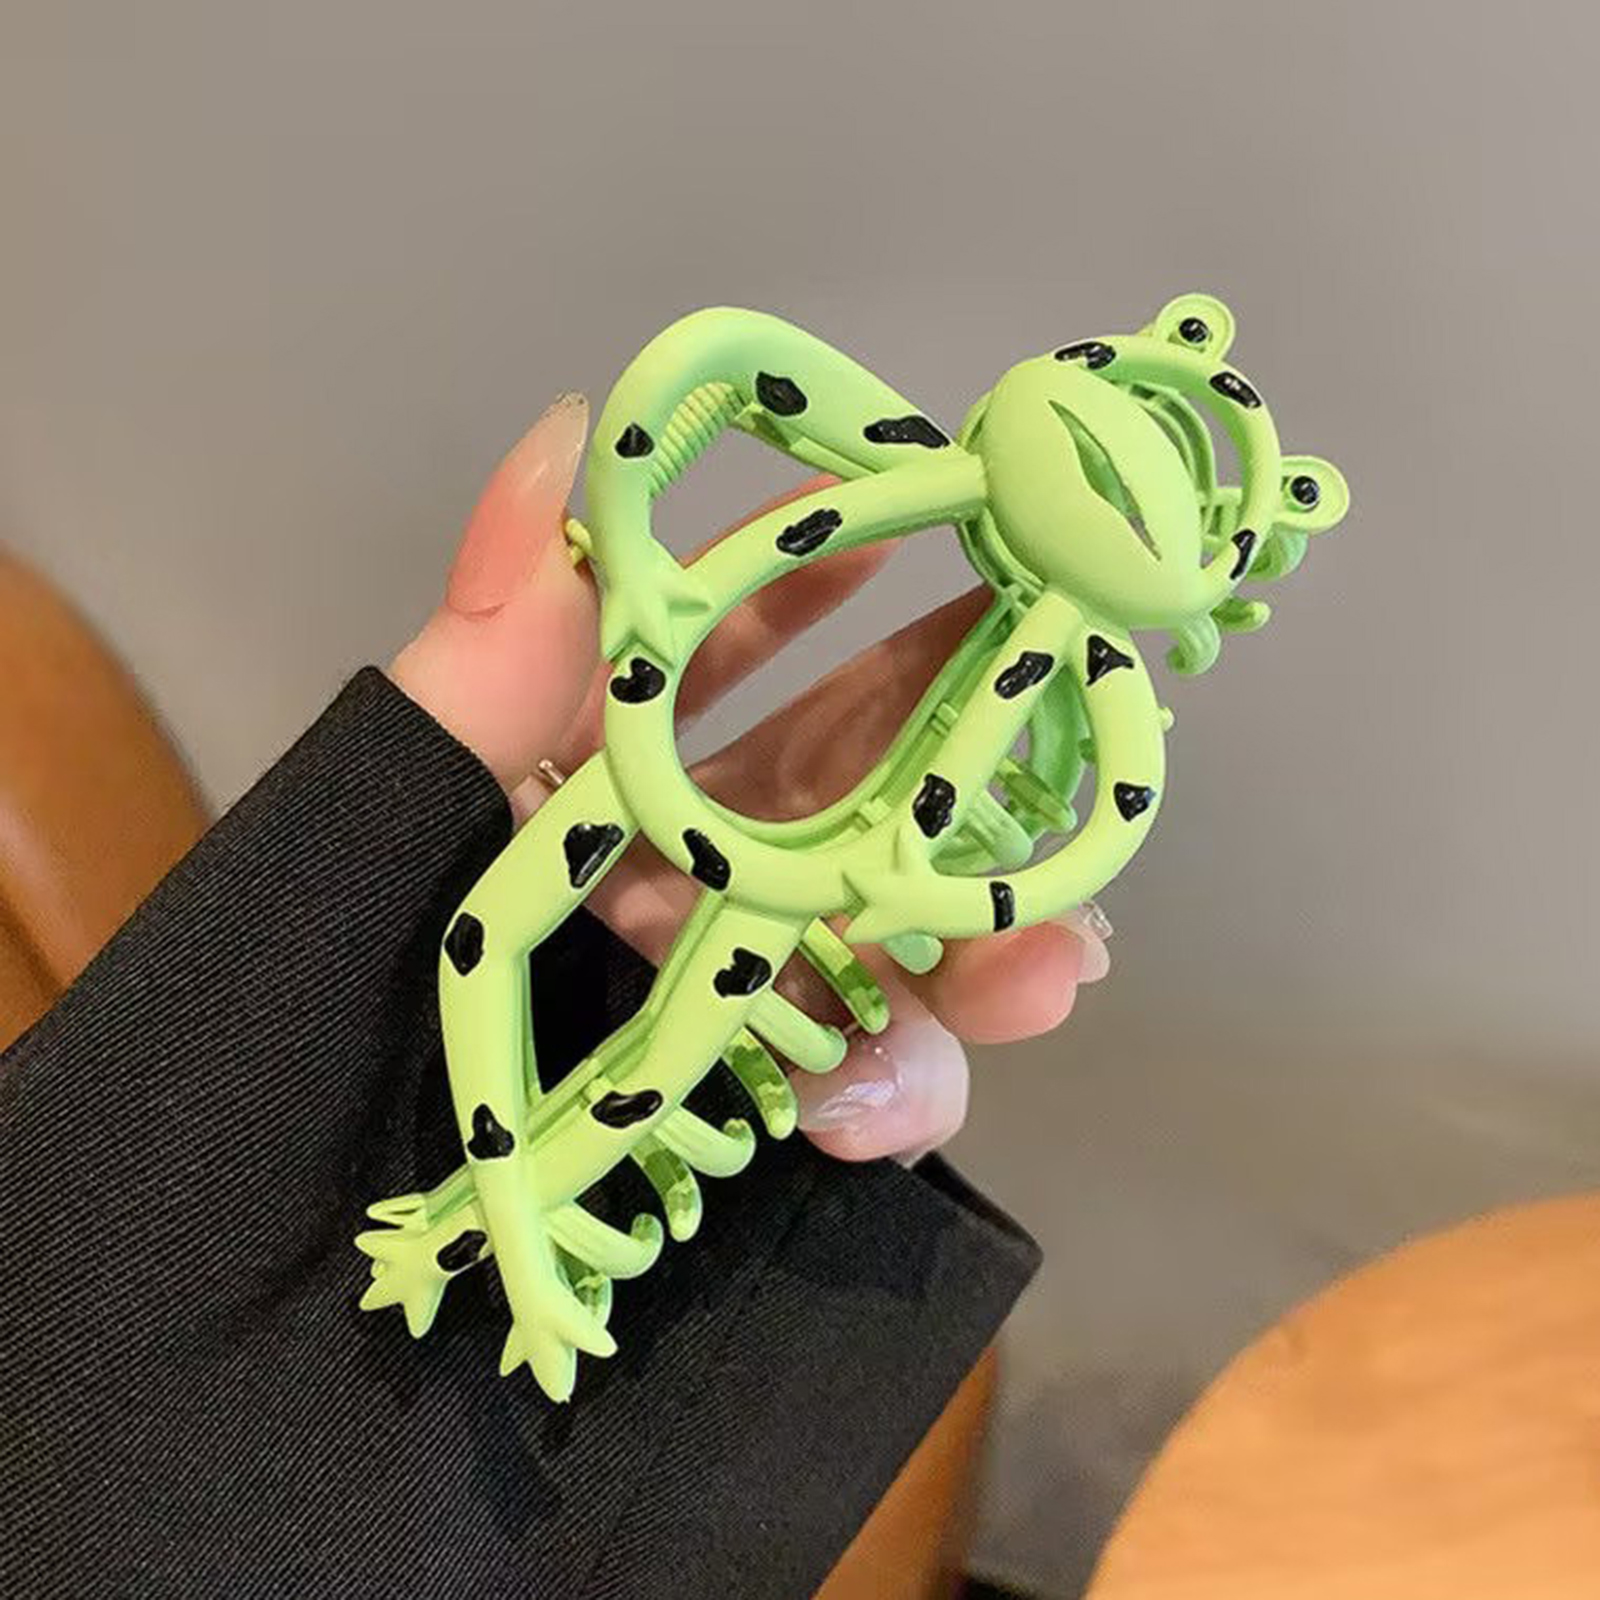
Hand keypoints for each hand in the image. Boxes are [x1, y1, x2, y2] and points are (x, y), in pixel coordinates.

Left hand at [391, 394, 1110, 1161]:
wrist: (303, 1219)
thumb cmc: (328, 982)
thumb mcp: (406, 801)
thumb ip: (494, 643)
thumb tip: (570, 425)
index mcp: (599, 767)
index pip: (735, 651)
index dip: (838, 586)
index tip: (949, 535)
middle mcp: (672, 861)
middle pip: (851, 793)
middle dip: (968, 774)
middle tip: (1083, 731)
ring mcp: (712, 980)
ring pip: (883, 938)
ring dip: (977, 954)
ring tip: (1048, 975)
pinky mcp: (734, 1096)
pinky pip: (843, 1080)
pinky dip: (888, 1093)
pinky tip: (869, 1110)